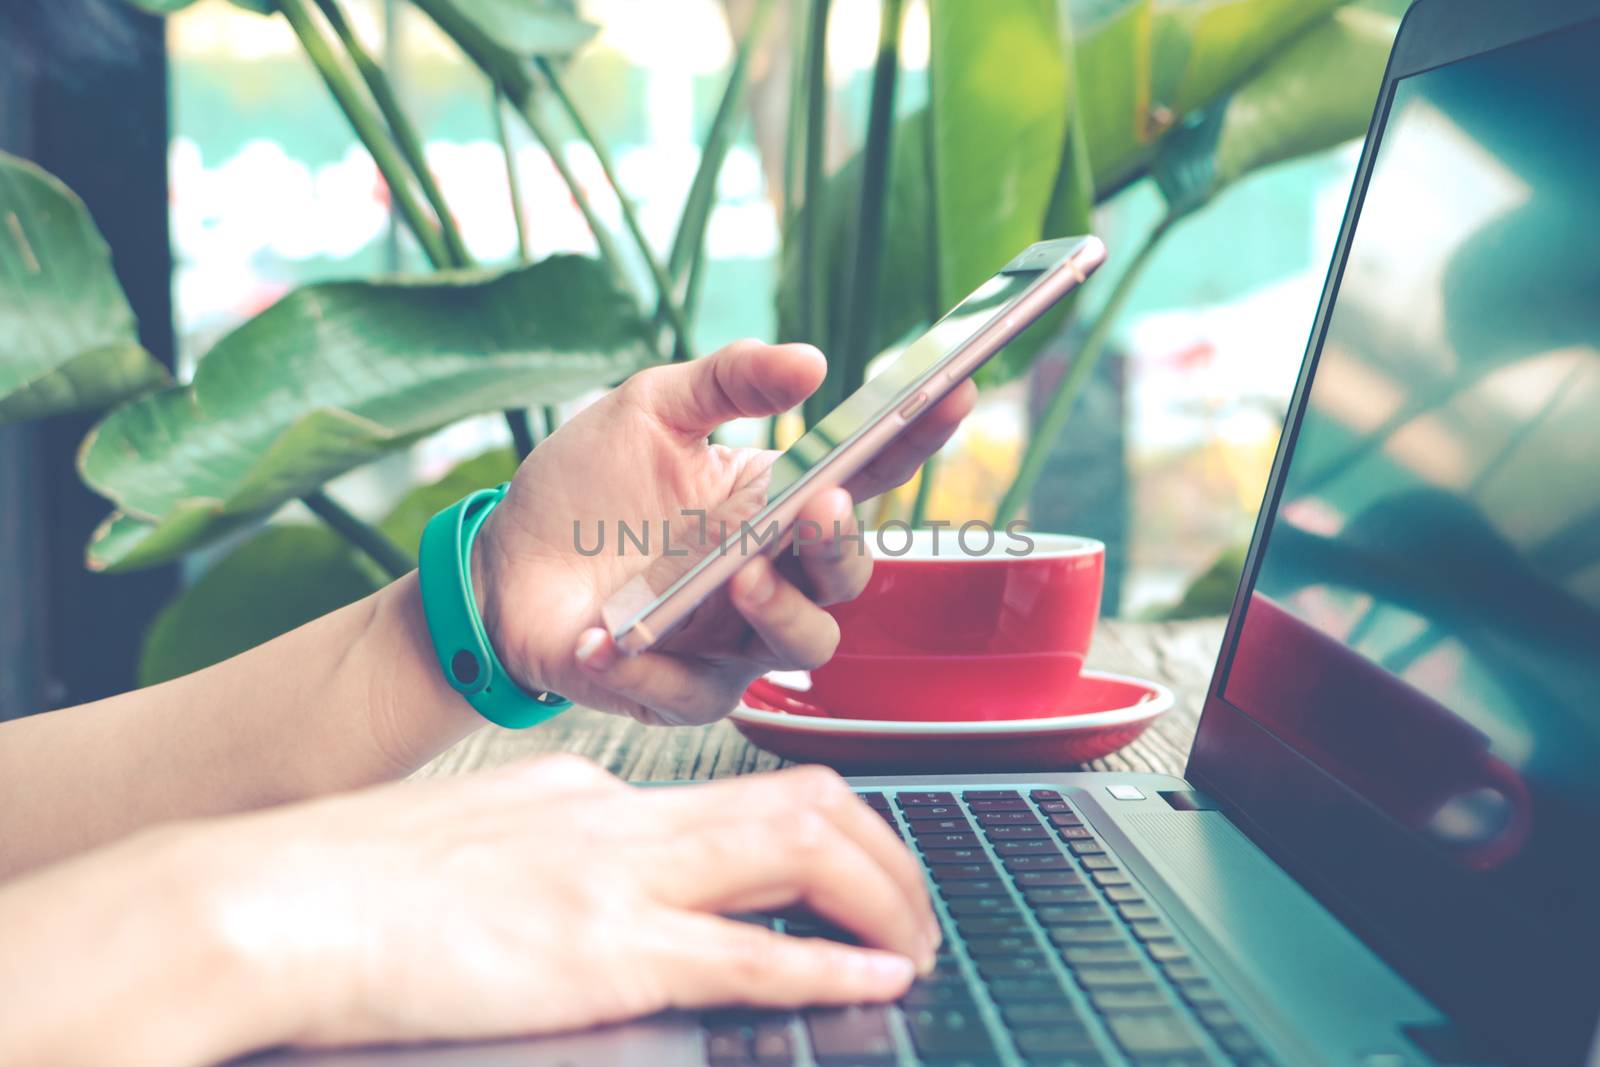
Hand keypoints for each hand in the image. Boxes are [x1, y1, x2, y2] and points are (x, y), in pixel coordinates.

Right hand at [198, 757, 937, 1051]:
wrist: (267, 900)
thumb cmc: (344, 883)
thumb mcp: (467, 842)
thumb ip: (539, 853)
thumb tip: (577, 887)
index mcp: (587, 793)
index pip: (738, 794)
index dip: (821, 829)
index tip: (852, 867)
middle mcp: (620, 817)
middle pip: (799, 803)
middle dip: (882, 852)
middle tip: (916, 905)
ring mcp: (617, 878)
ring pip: (800, 854)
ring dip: (882, 899)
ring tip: (918, 943)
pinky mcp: (603, 951)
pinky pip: (747, 954)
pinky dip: (825, 964)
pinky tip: (876, 978)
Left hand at [476, 340, 973, 723]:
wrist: (502, 568)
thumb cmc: (586, 489)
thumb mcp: (651, 409)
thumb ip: (729, 381)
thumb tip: (812, 361)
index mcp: (776, 504)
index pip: (867, 473)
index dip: (917, 438)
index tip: (952, 390)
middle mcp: (774, 574)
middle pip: (847, 574)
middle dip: (842, 543)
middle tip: (822, 504)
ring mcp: (733, 639)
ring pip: (805, 644)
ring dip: (782, 610)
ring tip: (742, 573)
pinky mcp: (681, 690)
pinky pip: (696, 691)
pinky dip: (654, 664)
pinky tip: (610, 634)